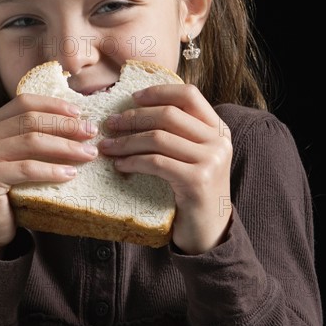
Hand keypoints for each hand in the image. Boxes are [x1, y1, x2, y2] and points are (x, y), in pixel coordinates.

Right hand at [0, 94, 97, 256]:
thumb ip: (31, 139)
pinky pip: (27, 169)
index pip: (24, 102)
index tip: (79, 112)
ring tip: (89, 153)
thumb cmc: (6, 193)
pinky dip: (52, 169)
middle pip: (31, 119)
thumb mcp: (16, 159)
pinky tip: (71, 173)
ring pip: (32, 141)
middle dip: (65, 124)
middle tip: (91, 132)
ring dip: (66, 146)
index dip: (53, 105)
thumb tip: (76, 123)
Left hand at [99, 83, 231, 254]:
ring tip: (107, 146)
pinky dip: (132, 161)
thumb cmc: (192, 191)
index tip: (132, 98)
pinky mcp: (198, 180)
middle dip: (134, 117)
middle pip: (168, 114)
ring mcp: (211, 160)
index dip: (159, 92)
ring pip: (158, 137)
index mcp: (218, 128)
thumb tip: (135, 108)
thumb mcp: (192, 155)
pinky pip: (156, 162)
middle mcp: (218, 140)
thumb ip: (178, 133)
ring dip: (126, 141)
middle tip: (110, 124)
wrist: (209, 233)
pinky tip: (119, 165)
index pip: (189, 95)